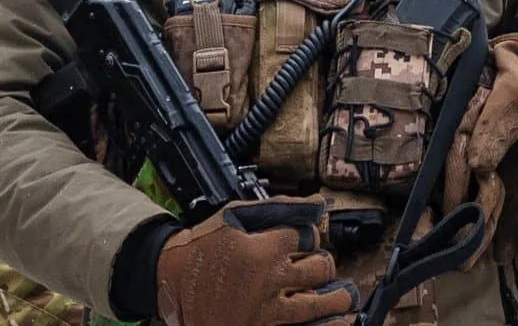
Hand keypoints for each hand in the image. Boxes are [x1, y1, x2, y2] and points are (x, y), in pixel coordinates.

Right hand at [151, 207, 341, 325]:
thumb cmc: (203, 249)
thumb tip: (316, 204)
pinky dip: (326, 325)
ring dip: (338, 299)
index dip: (309, 238)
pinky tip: (341, 322)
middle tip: (321, 266)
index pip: (306, 237)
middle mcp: (270, 280)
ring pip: (319, 303)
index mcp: (264, 248)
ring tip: (345, 297)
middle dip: (325, 265)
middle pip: (319, 268)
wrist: (172, 285)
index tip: (303, 241)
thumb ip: (277, 208)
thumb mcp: (233, 217)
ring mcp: (268, 310)